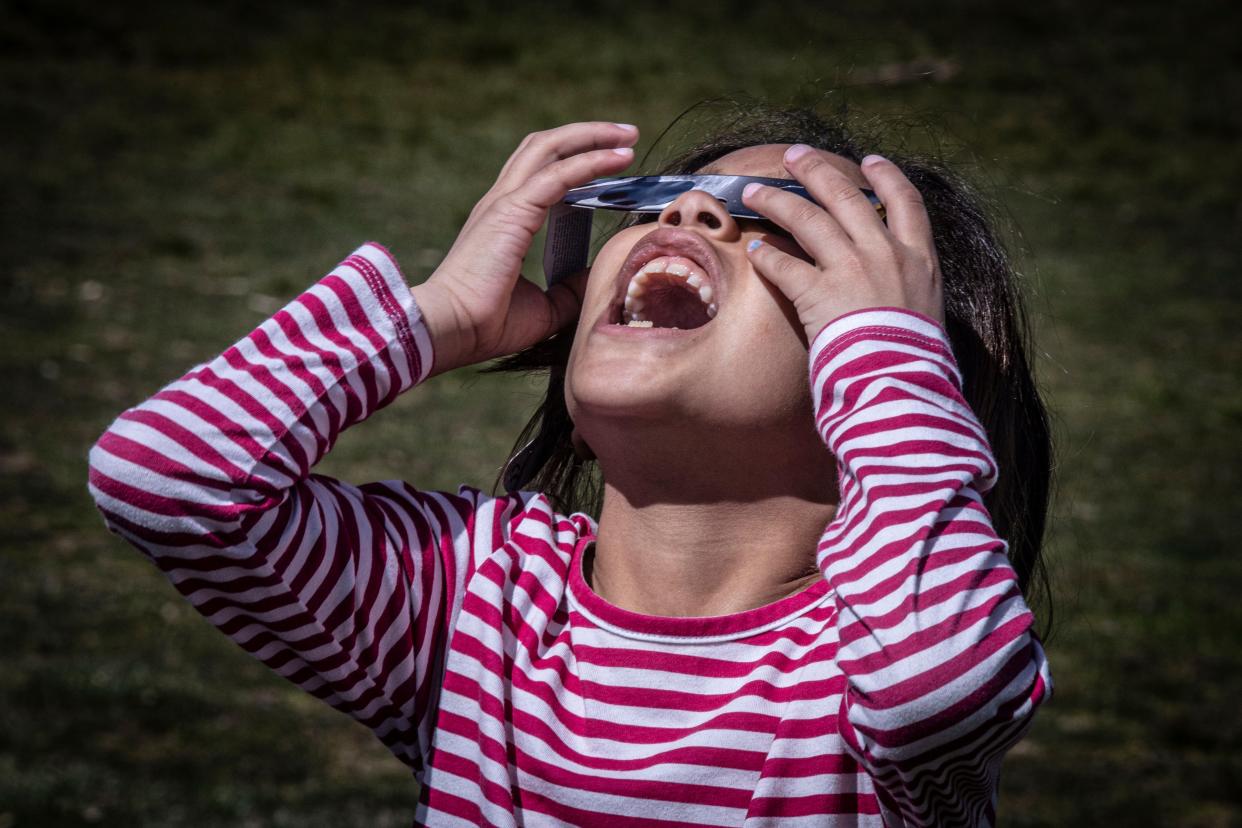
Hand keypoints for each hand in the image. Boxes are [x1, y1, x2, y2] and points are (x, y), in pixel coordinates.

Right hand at [412, 122, 638, 374]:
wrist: (451, 331)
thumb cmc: (486, 325)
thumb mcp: (543, 308)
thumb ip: (568, 292)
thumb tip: (594, 278)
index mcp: (505, 220)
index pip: (541, 171)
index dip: (576, 159)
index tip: (614, 160)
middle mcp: (502, 202)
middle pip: (545, 147)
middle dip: (587, 135)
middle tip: (626, 135)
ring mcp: (504, 202)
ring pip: (550, 148)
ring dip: (593, 137)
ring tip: (628, 136)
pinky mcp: (511, 210)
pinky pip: (559, 174)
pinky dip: (591, 161)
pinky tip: (620, 157)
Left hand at [741, 146, 943, 344]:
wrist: (902, 382)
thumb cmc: (917, 360)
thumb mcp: (929, 313)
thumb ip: (911, 290)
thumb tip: (900, 292)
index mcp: (920, 259)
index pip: (906, 201)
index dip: (887, 176)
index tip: (871, 160)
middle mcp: (885, 254)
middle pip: (846, 196)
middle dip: (816, 170)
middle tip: (795, 156)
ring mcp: (851, 269)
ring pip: (807, 218)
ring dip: (776, 201)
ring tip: (753, 191)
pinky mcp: (819, 293)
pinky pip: (783, 264)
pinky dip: (766, 255)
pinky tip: (754, 251)